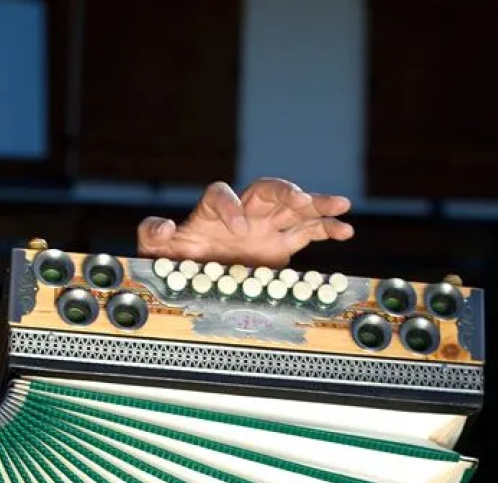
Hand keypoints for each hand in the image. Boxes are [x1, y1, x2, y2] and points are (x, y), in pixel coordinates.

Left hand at [136, 178, 353, 268]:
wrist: (192, 278)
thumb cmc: (174, 261)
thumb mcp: (154, 251)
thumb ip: (153, 235)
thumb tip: (165, 227)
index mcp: (211, 211)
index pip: (220, 194)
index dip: (229, 205)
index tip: (237, 226)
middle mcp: (242, 212)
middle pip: (266, 189)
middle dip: (285, 192)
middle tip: (300, 200)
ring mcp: (264, 226)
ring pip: (293, 206)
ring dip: (317, 203)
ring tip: (341, 204)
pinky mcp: (280, 244)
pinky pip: (306, 231)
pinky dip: (326, 228)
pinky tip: (345, 230)